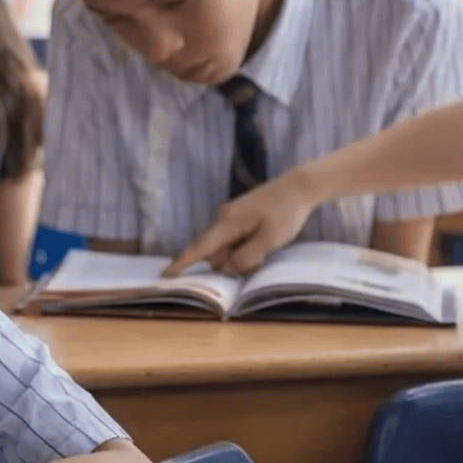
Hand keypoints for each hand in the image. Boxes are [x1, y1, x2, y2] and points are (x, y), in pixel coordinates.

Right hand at [164, 171, 318, 276]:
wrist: (298, 187)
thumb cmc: (286, 212)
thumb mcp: (271, 239)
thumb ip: (247, 257)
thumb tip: (227, 268)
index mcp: (227, 223)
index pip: (199, 248)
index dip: (181, 264)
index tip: (164, 276)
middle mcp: (221, 219)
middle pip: (214, 254)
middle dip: (231, 264)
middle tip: (261, 260)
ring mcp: (228, 217)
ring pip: (224, 249)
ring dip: (240, 257)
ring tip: (265, 248)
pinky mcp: (236, 218)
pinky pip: (231, 241)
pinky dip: (243, 248)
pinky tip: (262, 241)